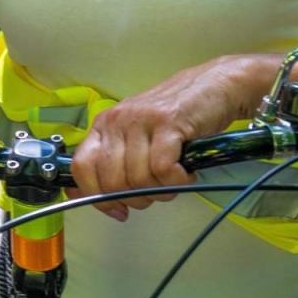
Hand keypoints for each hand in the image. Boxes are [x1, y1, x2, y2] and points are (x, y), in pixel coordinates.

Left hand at [70, 55, 264, 220]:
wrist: (215, 86)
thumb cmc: (177, 117)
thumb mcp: (139, 137)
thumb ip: (120, 163)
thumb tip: (108, 202)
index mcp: (104, 125)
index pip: (82, 167)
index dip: (98, 197)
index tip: (119, 211)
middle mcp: (116, 120)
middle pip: (112, 181)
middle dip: (137, 198)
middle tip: (158, 192)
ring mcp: (141, 120)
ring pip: (139, 178)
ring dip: (162, 189)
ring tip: (176, 177)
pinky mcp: (168, 123)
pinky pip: (163, 169)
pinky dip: (177, 180)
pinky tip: (186, 171)